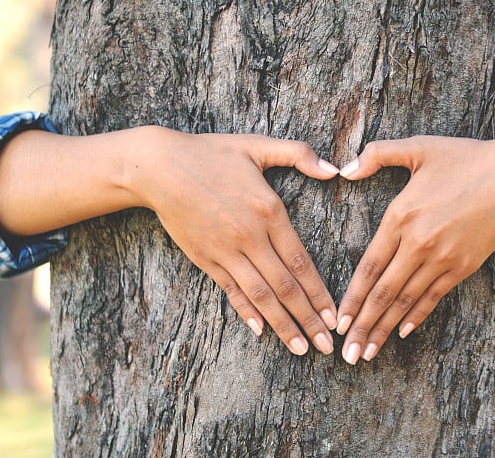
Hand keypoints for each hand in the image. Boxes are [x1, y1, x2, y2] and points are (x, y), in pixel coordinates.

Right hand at [129, 128, 339, 355]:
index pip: (301, 262)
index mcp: (269, 211)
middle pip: (285, 287)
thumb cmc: (211, 153)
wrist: (158, 167)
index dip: (319, 293)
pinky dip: (247, 312)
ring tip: (301, 348)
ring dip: (283, 325)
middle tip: (326, 346)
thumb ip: (299, 154)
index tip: (335, 315)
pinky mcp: (206, 258)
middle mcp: (250, 237)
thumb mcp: (257, 146)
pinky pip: (231, 290)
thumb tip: (334, 170)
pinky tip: (261, 330)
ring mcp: (226, 251)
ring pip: (260, 296)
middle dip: (309, 319)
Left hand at [335, 135, 494, 363]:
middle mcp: (419, 243)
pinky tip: (402, 332)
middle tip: (347, 354)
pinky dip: (417, 316)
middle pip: (383, 293)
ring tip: (368, 354)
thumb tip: (344, 169)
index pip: (369, 267)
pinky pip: (434, 297)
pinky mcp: (463, 266)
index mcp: (401, 216)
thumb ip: (377, 155)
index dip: (352, 298)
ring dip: (385, 330)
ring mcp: (443, 258)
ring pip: (407, 301)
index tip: (338, 322)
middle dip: (363, 326)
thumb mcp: (418, 148)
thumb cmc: (464, 158)